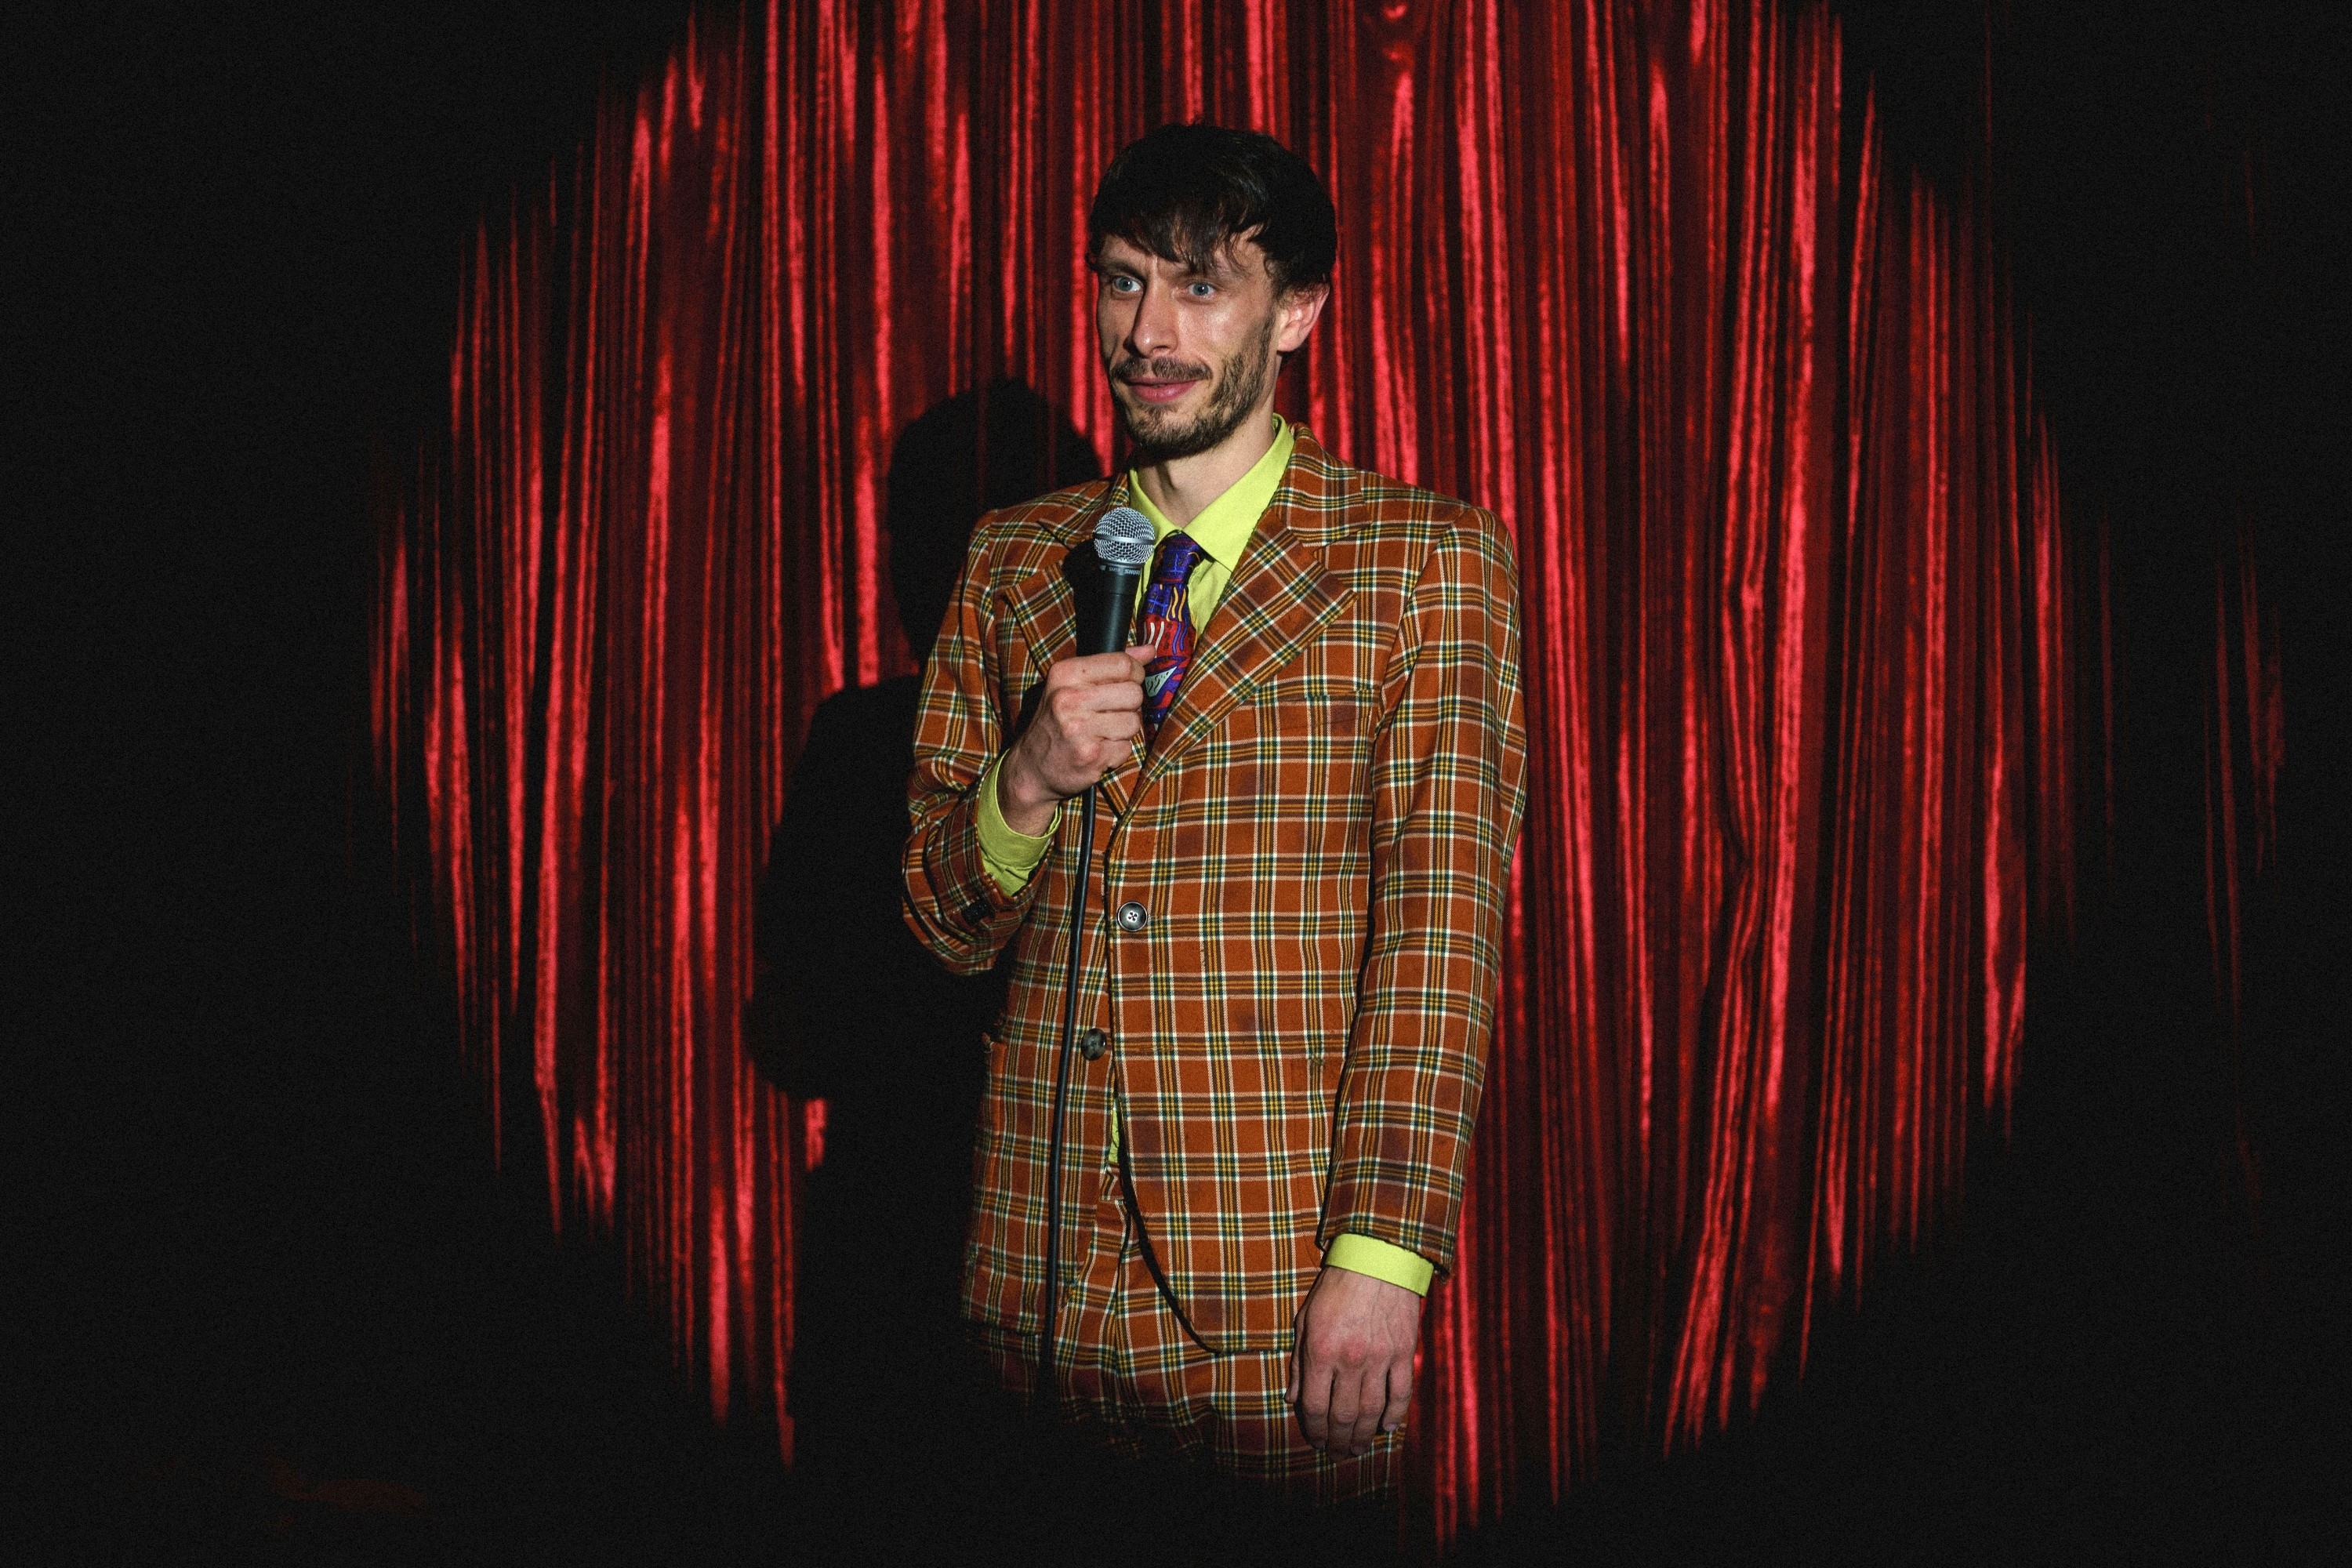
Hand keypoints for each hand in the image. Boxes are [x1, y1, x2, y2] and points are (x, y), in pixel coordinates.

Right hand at [998, 643, 1153, 833]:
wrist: (1032, 767)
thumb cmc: (1057, 722)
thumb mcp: (1072, 685)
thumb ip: (1111, 665)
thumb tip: (1149, 651)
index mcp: (1065, 674)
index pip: (1123, 663)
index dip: (1134, 675)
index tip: (1126, 684)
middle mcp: (1069, 698)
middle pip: (1134, 693)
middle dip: (1129, 706)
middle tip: (1110, 714)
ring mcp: (1079, 728)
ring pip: (1134, 722)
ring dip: (1124, 731)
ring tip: (1102, 733)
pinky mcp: (1090, 754)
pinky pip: (1127, 748)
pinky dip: (1117, 752)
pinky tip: (1098, 750)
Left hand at [1286, 1262, 1422, 1455]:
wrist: (1377, 1259)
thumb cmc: (1335, 1288)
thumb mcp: (1305, 1320)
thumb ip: (1299, 1362)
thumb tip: (1292, 1397)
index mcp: (1321, 1351)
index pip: (1314, 1406)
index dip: (1313, 1430)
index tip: (1315, 1441)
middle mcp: (1350, 1359)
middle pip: (1343, 1415)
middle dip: (1337, 1440)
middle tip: (1336, 1453)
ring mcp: (1379, 1358)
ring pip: (1372, 1411)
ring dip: (1363, 1435)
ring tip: (1357, 1448)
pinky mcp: (1403, 1352)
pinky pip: (1401, 1393)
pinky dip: (1396, 1415)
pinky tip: (1388, 1428)